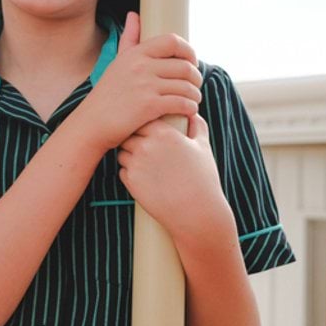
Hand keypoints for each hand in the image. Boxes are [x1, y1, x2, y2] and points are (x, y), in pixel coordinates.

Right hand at [76, 11, 202, 151]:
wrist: (91, 124)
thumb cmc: (106, 96)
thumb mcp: (117, 63)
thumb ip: (129, 39)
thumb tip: (134, 14)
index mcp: (135, 54)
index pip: (172, 41)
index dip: (189, 51)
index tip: (191, 62)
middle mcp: (141, 66)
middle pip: (184, 65)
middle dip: (196, 76)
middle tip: (195, 85)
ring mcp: (145, 86)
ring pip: (186, 86)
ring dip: (195, 94)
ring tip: (193, 99)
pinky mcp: (149, 106)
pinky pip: (182, 103)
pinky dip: (190, 108)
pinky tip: (189, 110)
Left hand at [116, 112, 230, 245]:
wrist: (196, 213)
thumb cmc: (203, 179)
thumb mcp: (203, 148)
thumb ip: (198, 126)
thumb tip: (193, 113)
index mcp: (163, 133)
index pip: (142, 119)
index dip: (143, 124)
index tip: (148, 131)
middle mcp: (146, 146)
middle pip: (128, 134)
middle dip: (133, 139)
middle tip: (143, 148)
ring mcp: (136, 164)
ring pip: (122, 152)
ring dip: (129, 155)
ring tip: (144, 164)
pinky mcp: (130, 182)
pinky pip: (122, 171)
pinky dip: (130, 173)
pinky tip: (144, 178)